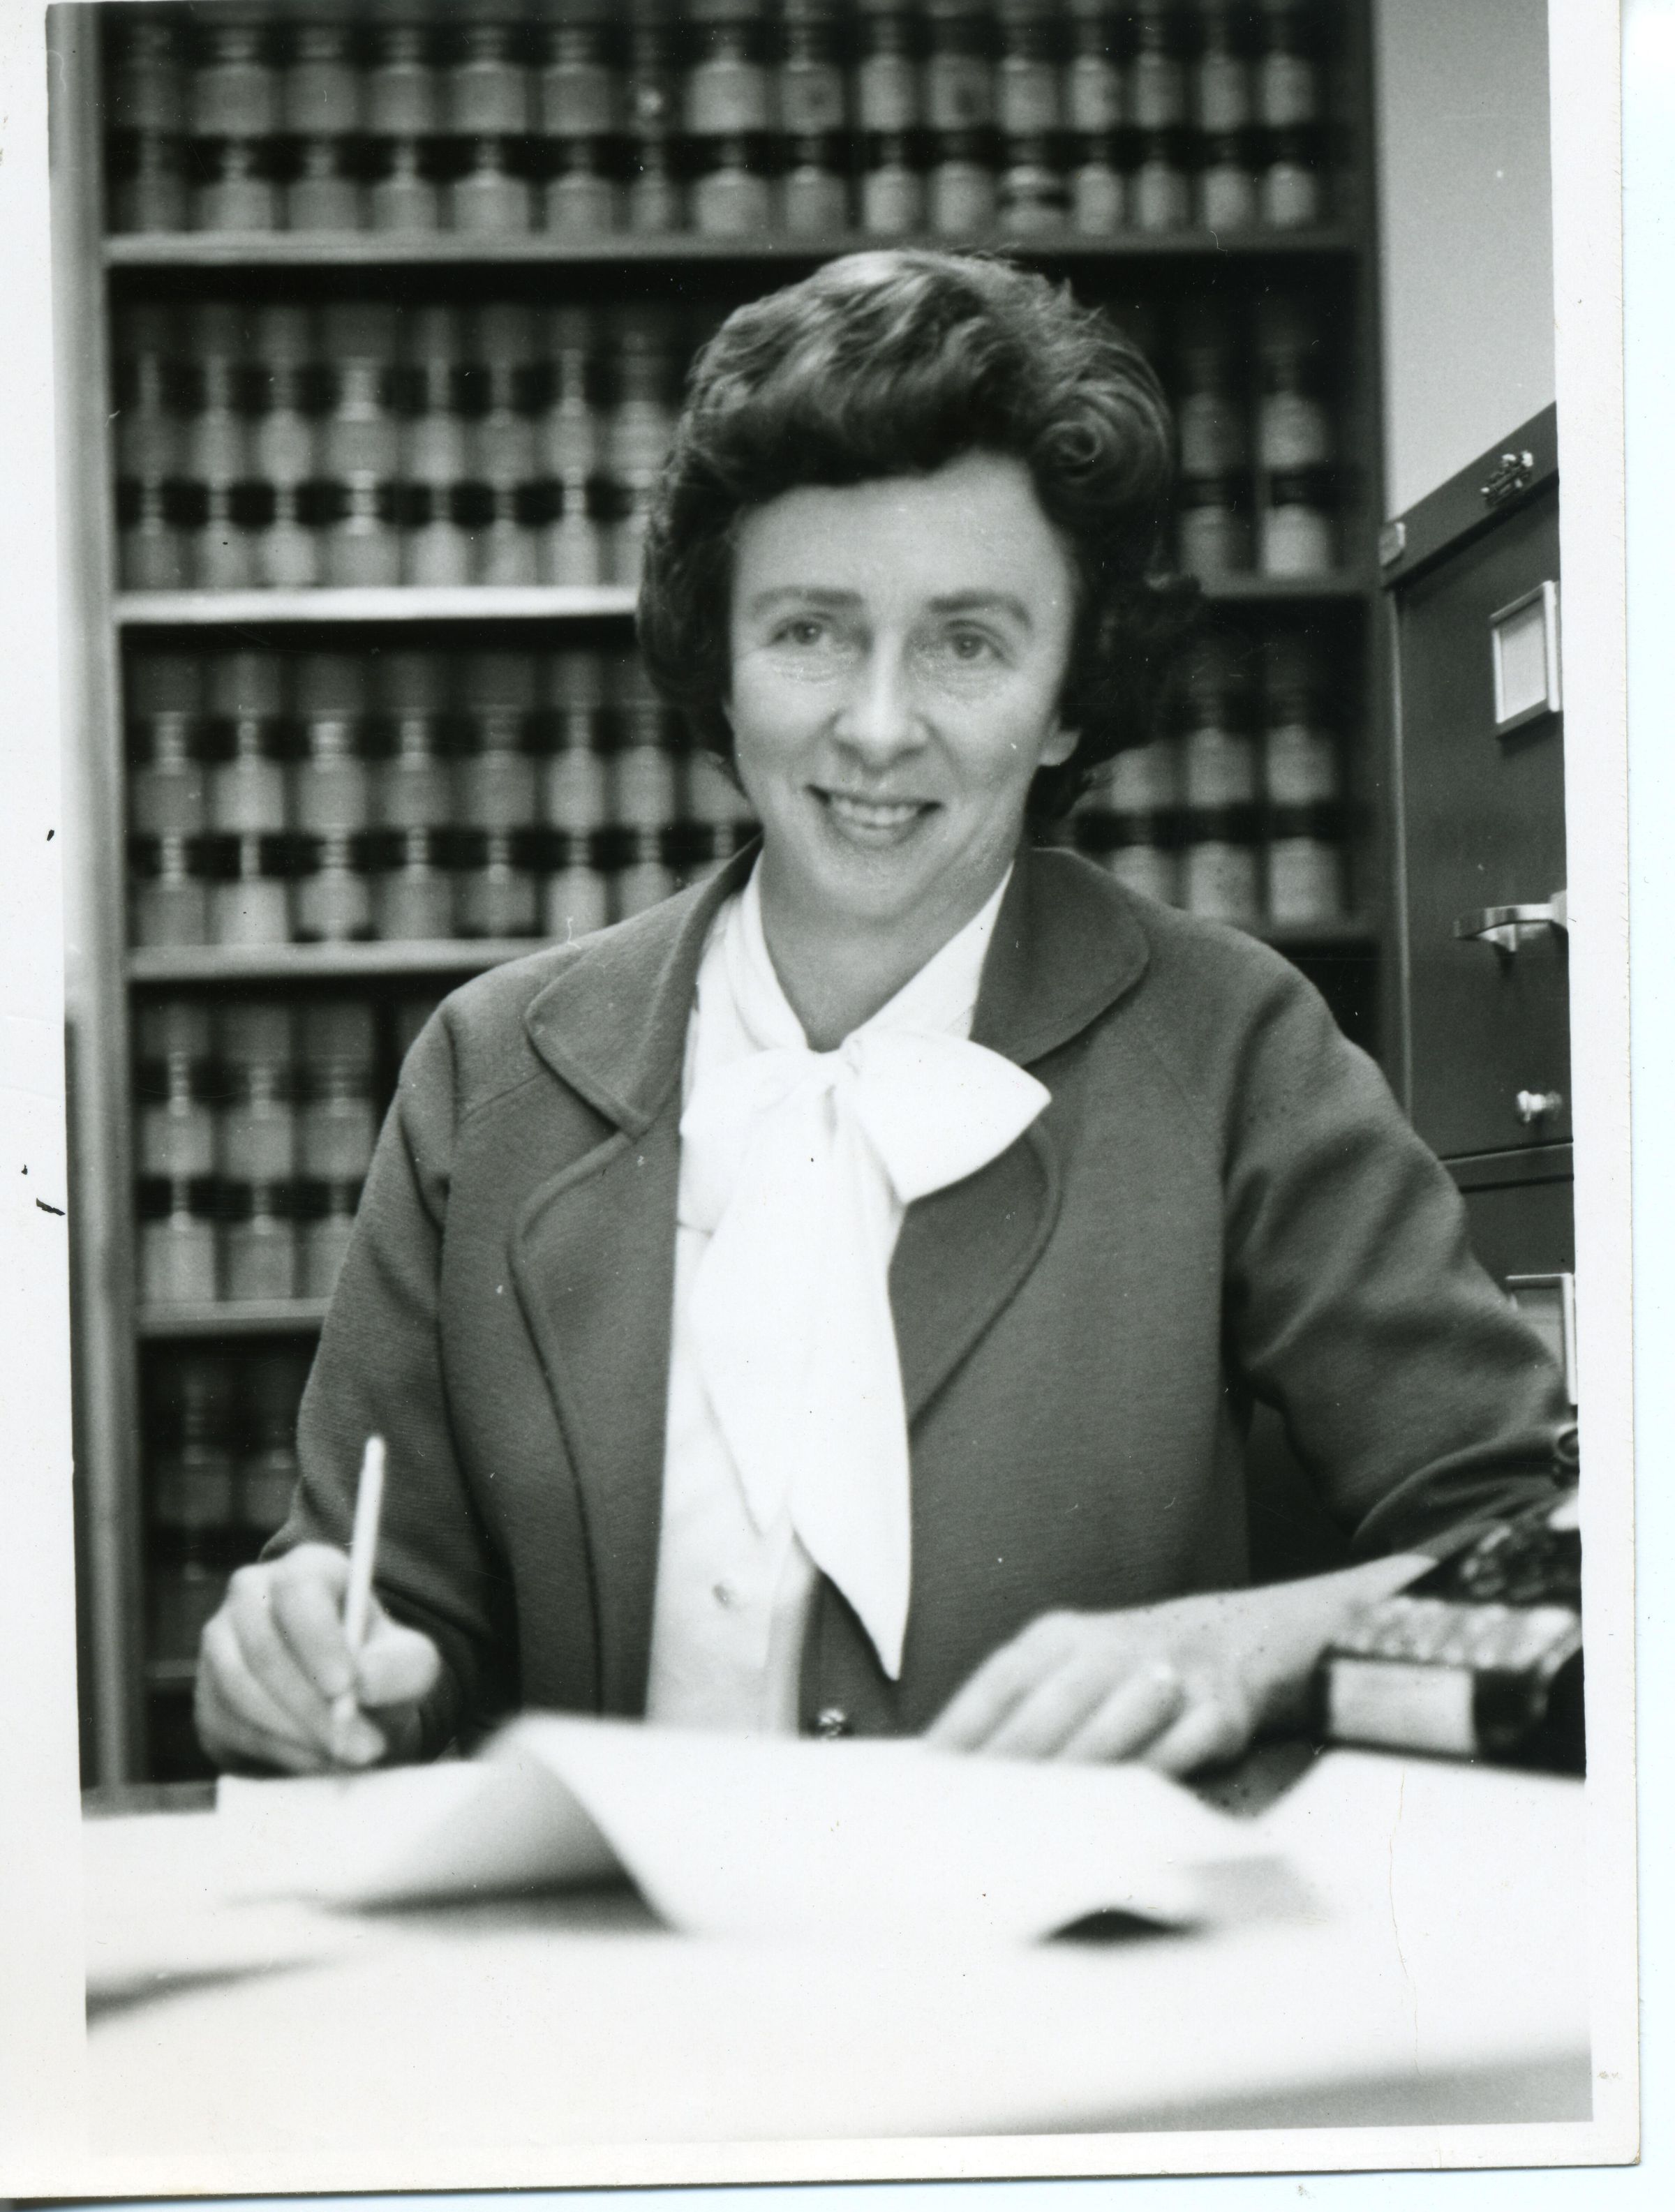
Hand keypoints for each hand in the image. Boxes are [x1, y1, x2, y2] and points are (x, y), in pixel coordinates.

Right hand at [195, 1543, 442, 1775]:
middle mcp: (252, 1595)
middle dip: (310, 1705)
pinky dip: (277, 1751)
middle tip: (358, 1746)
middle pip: (263, 1647)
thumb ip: (399, 1667)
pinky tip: (316, 1761)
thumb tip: (362, 1685)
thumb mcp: (411, 1664)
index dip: (317, 1640)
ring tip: (344, 1756)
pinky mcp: (208, 1695)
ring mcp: (220, 1644)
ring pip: (240, 1690)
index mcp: (306, 1569)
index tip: (345, 1687)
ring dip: (296, 1732)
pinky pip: (231, 1726)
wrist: (347, 1706)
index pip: (298, 1590)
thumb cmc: (378, 1670)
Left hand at [925, 1558, 1429, 1773]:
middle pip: (1053, 1704)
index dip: (965, 1727)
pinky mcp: (1219, 1709)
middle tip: (976, 1814)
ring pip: (1114, 1726)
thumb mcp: (1070, 1666)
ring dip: (1076, 1774)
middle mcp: (1111, 1645)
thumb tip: (949, 1772)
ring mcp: (1169, 1672)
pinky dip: (1147, 1778)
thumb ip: (1019, 1709)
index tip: (929, 1778)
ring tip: (1036, 1823)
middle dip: (1013, 1762)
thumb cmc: (1125, 1672)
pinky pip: (1179, 1747)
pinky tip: (1118, 1814)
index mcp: (1061, 1636)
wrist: (1234, 1640)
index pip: (1002, 1680)